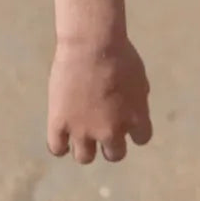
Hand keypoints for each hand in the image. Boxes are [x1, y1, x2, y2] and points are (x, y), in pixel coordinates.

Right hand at [47, 37, 152, 163]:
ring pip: (85, 157)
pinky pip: (57, 149)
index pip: (142, 139)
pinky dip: (60, 144)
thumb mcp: (139, 76)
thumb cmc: (119, 52)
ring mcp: (84, 130)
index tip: (127, 119)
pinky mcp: (60, 124)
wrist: (92, 43)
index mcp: (136, 118)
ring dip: (85, 147)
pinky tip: (62, 132)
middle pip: (115, 154)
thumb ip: (138, 98)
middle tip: (102, 127)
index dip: (134, 130)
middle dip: (110, 142)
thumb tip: (134, 110)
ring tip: (81, 131)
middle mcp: (111, 130)